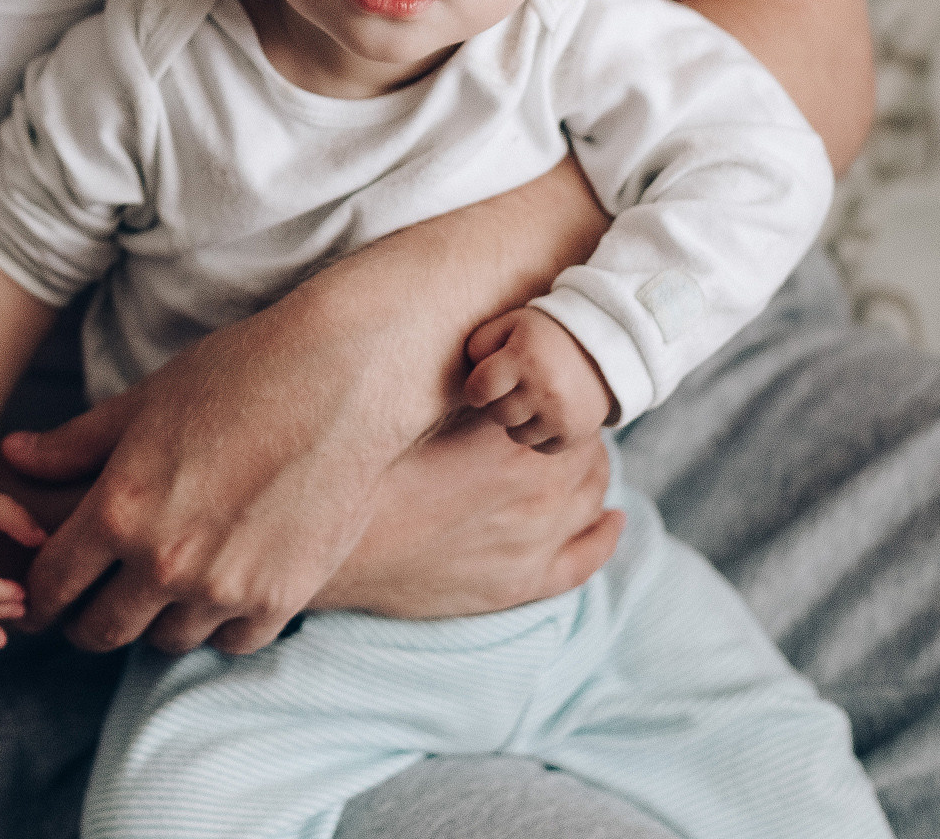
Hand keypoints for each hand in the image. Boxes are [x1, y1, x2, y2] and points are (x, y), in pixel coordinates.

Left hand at [0, 327, 404, 656]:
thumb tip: (13, 455)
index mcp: (117, 511)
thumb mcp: (145, 402)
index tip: (43, 597)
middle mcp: (164, 562)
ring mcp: (224, 588)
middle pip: (99, 631)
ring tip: (164, 586)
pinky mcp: (279, 600)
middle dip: (88, 618)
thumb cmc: (238, 375)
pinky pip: (229, 642)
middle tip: (97, 599)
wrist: (342, 381)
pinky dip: (219, 623)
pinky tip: (220, 588)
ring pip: (164, 640)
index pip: (52, 586)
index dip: (39, 596)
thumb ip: (74, 444)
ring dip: (156, 619)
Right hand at [316, 409, 622, 616]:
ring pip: (594, 495)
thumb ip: (473, 380)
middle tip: (543, 420)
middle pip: (588, 446)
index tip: (535, 387)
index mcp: (515, 437)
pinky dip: (604, 534)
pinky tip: (610, 520)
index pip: (566, 400)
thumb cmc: (363, 470)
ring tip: (562, 460)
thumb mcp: (418, 403)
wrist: (329, 552)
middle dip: (571, 429)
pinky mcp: (521, 583)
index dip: (553, 390)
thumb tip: (503, 355)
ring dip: (586, 474)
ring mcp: (534, 541)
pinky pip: (586, 559)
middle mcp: (538, 490)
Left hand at [462, 307, 611, 452]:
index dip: (476, 388)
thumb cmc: (546, 333)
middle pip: (496, 414)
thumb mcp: (511, 323)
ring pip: (516, 434)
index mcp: (523, 358)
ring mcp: (560, 414)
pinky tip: (548, 411)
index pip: (478, 390)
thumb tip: (471, 375)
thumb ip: (480, 343)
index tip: (484, 383)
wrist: (606, 345)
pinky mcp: (574, 432)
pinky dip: (540, 434)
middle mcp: (543, 388)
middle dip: (499, 401)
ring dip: (518, 419)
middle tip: (514, 386)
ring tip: (532, 397)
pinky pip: (540, 447)